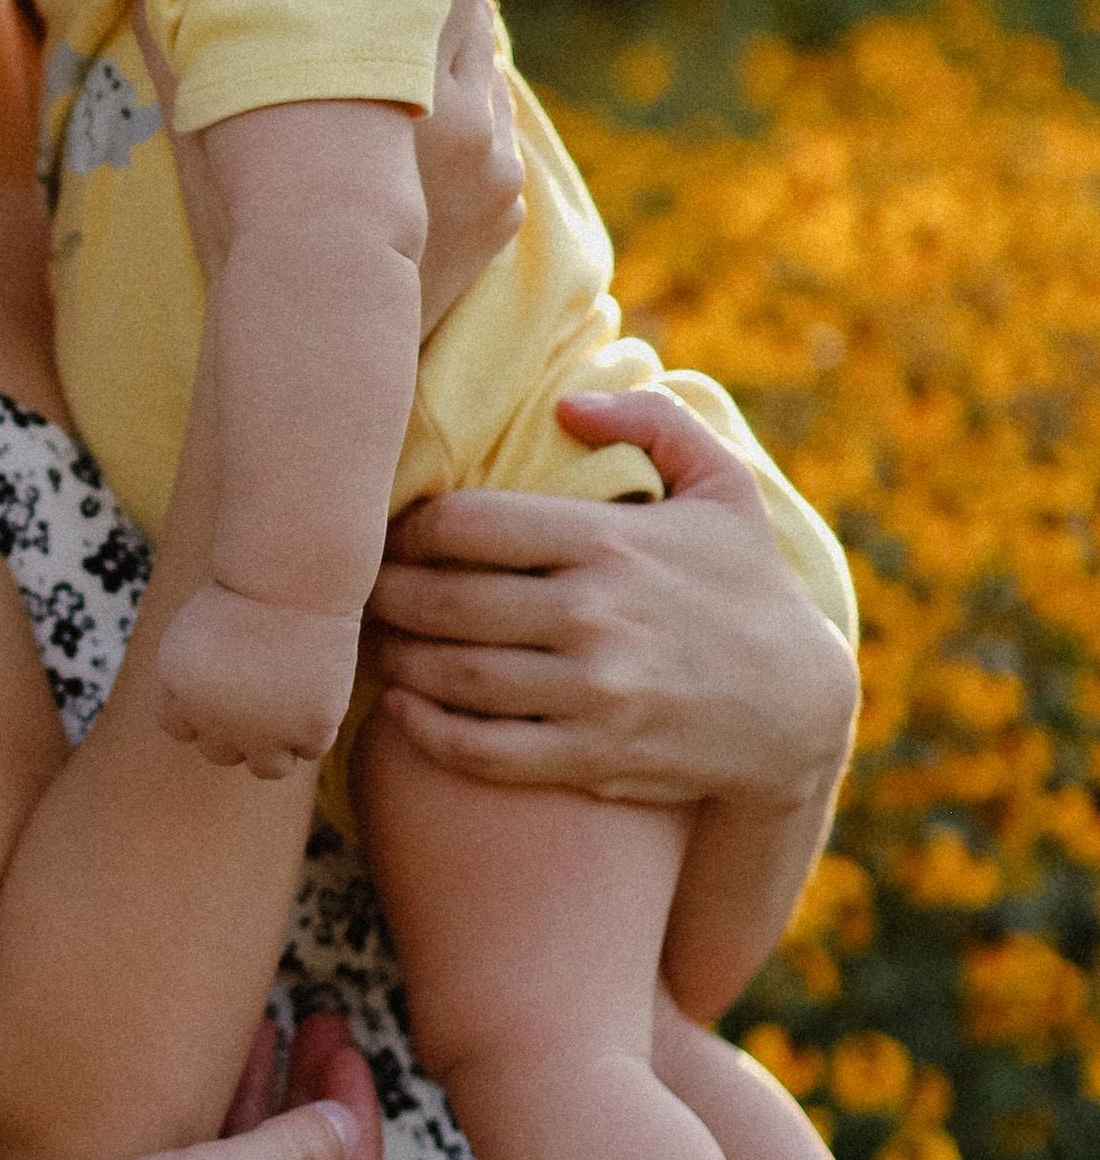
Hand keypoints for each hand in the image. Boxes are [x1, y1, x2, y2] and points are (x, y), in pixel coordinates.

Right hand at [134, 0, 513, 331]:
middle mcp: (461, 111)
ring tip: (405, 66)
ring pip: (489, 72)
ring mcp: (493, 162)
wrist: (307, 328)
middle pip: (477, 13)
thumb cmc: (242, 222)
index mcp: (397, 72)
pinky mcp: (506, 205)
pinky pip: (498, 132)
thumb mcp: (204, 122)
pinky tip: (424, 134)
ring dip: (454, 60)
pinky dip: (467, 120)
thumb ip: (183, 40)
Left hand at [157, 581, 358, 775]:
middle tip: (261, 687)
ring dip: (275, 746)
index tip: (225, 680)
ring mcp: (264, 731)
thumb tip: (213, 718)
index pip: (181, 729)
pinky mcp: (310, 728)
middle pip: (220, 752)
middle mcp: (215, 721)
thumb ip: (195, 680)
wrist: (293, 576)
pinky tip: (316, 694)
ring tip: (288, 709)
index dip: (202, 709)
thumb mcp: (197, 631)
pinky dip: (314, 730)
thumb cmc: (248, 590)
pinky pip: (310, 750)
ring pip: (267, 768)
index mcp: (179, 692)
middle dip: (238, 727)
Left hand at [367, 388, 857, 809]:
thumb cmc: (746, 585)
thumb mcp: (723, 486)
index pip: (463, 524)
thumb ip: (651, 421)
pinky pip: (482, 750)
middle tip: (358, 590)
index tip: (391, 532)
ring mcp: (593, 692)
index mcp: (609, 540)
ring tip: (374, 643)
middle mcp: (595, 615)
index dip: (407, 526)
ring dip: (394, 660)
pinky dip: (425, 732)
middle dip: (382, 594)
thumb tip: (565, 402)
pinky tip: (400, 711)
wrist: (801, 711)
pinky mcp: (593, 758)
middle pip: (441, 599)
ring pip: (452, 675)